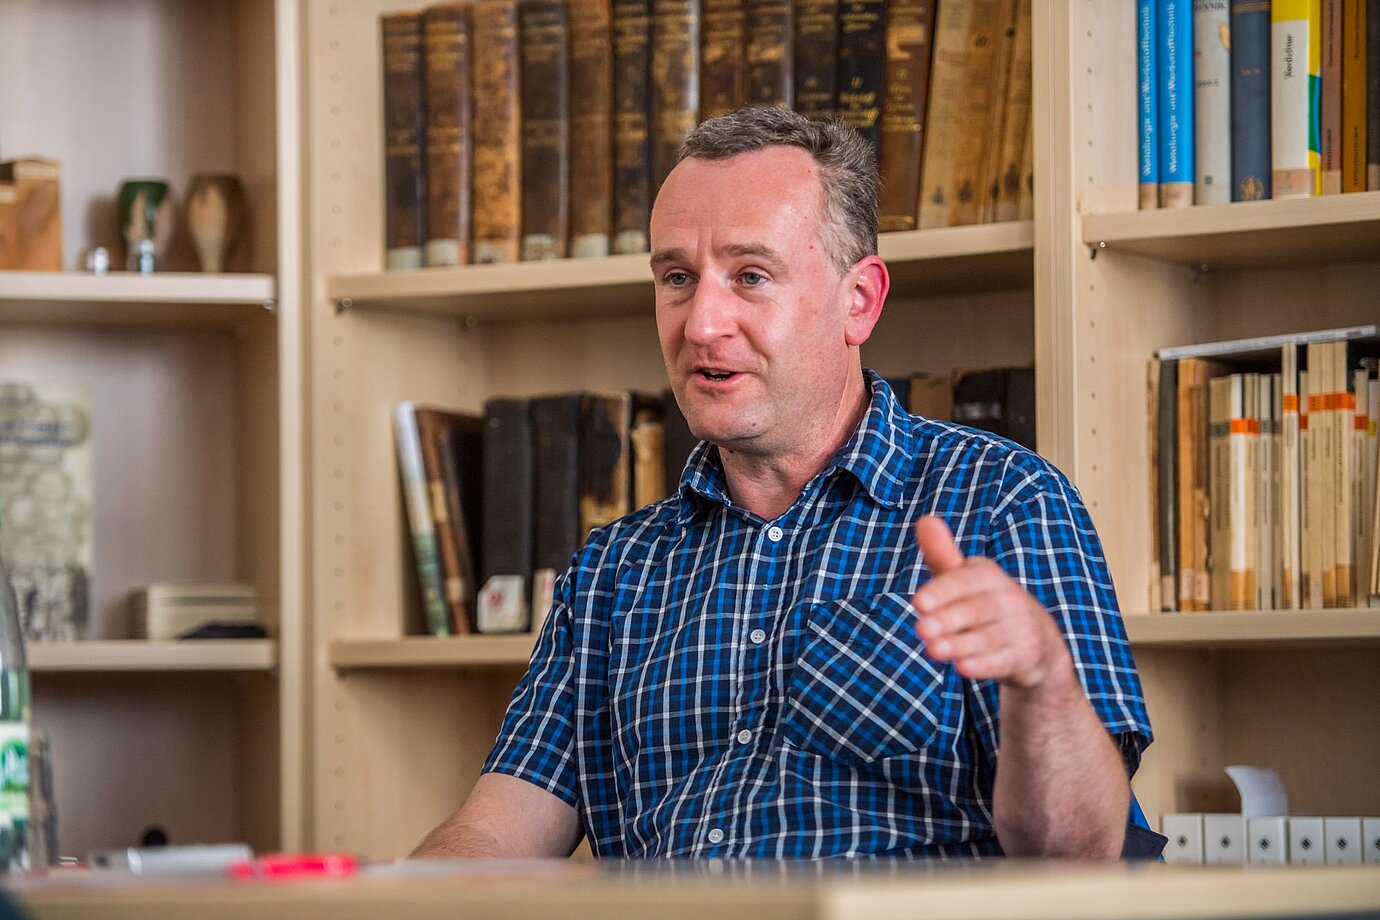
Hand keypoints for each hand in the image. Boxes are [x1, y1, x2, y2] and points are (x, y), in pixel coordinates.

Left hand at [911, 516, 1070, 688]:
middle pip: (976, 609)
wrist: (1038, 642)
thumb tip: (925, 519)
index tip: (918, 603)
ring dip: (960, 644)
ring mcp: (1019, 629)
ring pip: (988, 637)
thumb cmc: (986, 604)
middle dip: (948, 619)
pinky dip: (983, 665)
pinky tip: (962, 668)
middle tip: (921, 629)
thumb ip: (943, 555)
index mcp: (988, 576)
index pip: (965, 581)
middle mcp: (1008, 599)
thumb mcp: (965, 579)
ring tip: (934, 651)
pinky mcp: (1025, 657)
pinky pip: (1004, 661)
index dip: (942, 591)